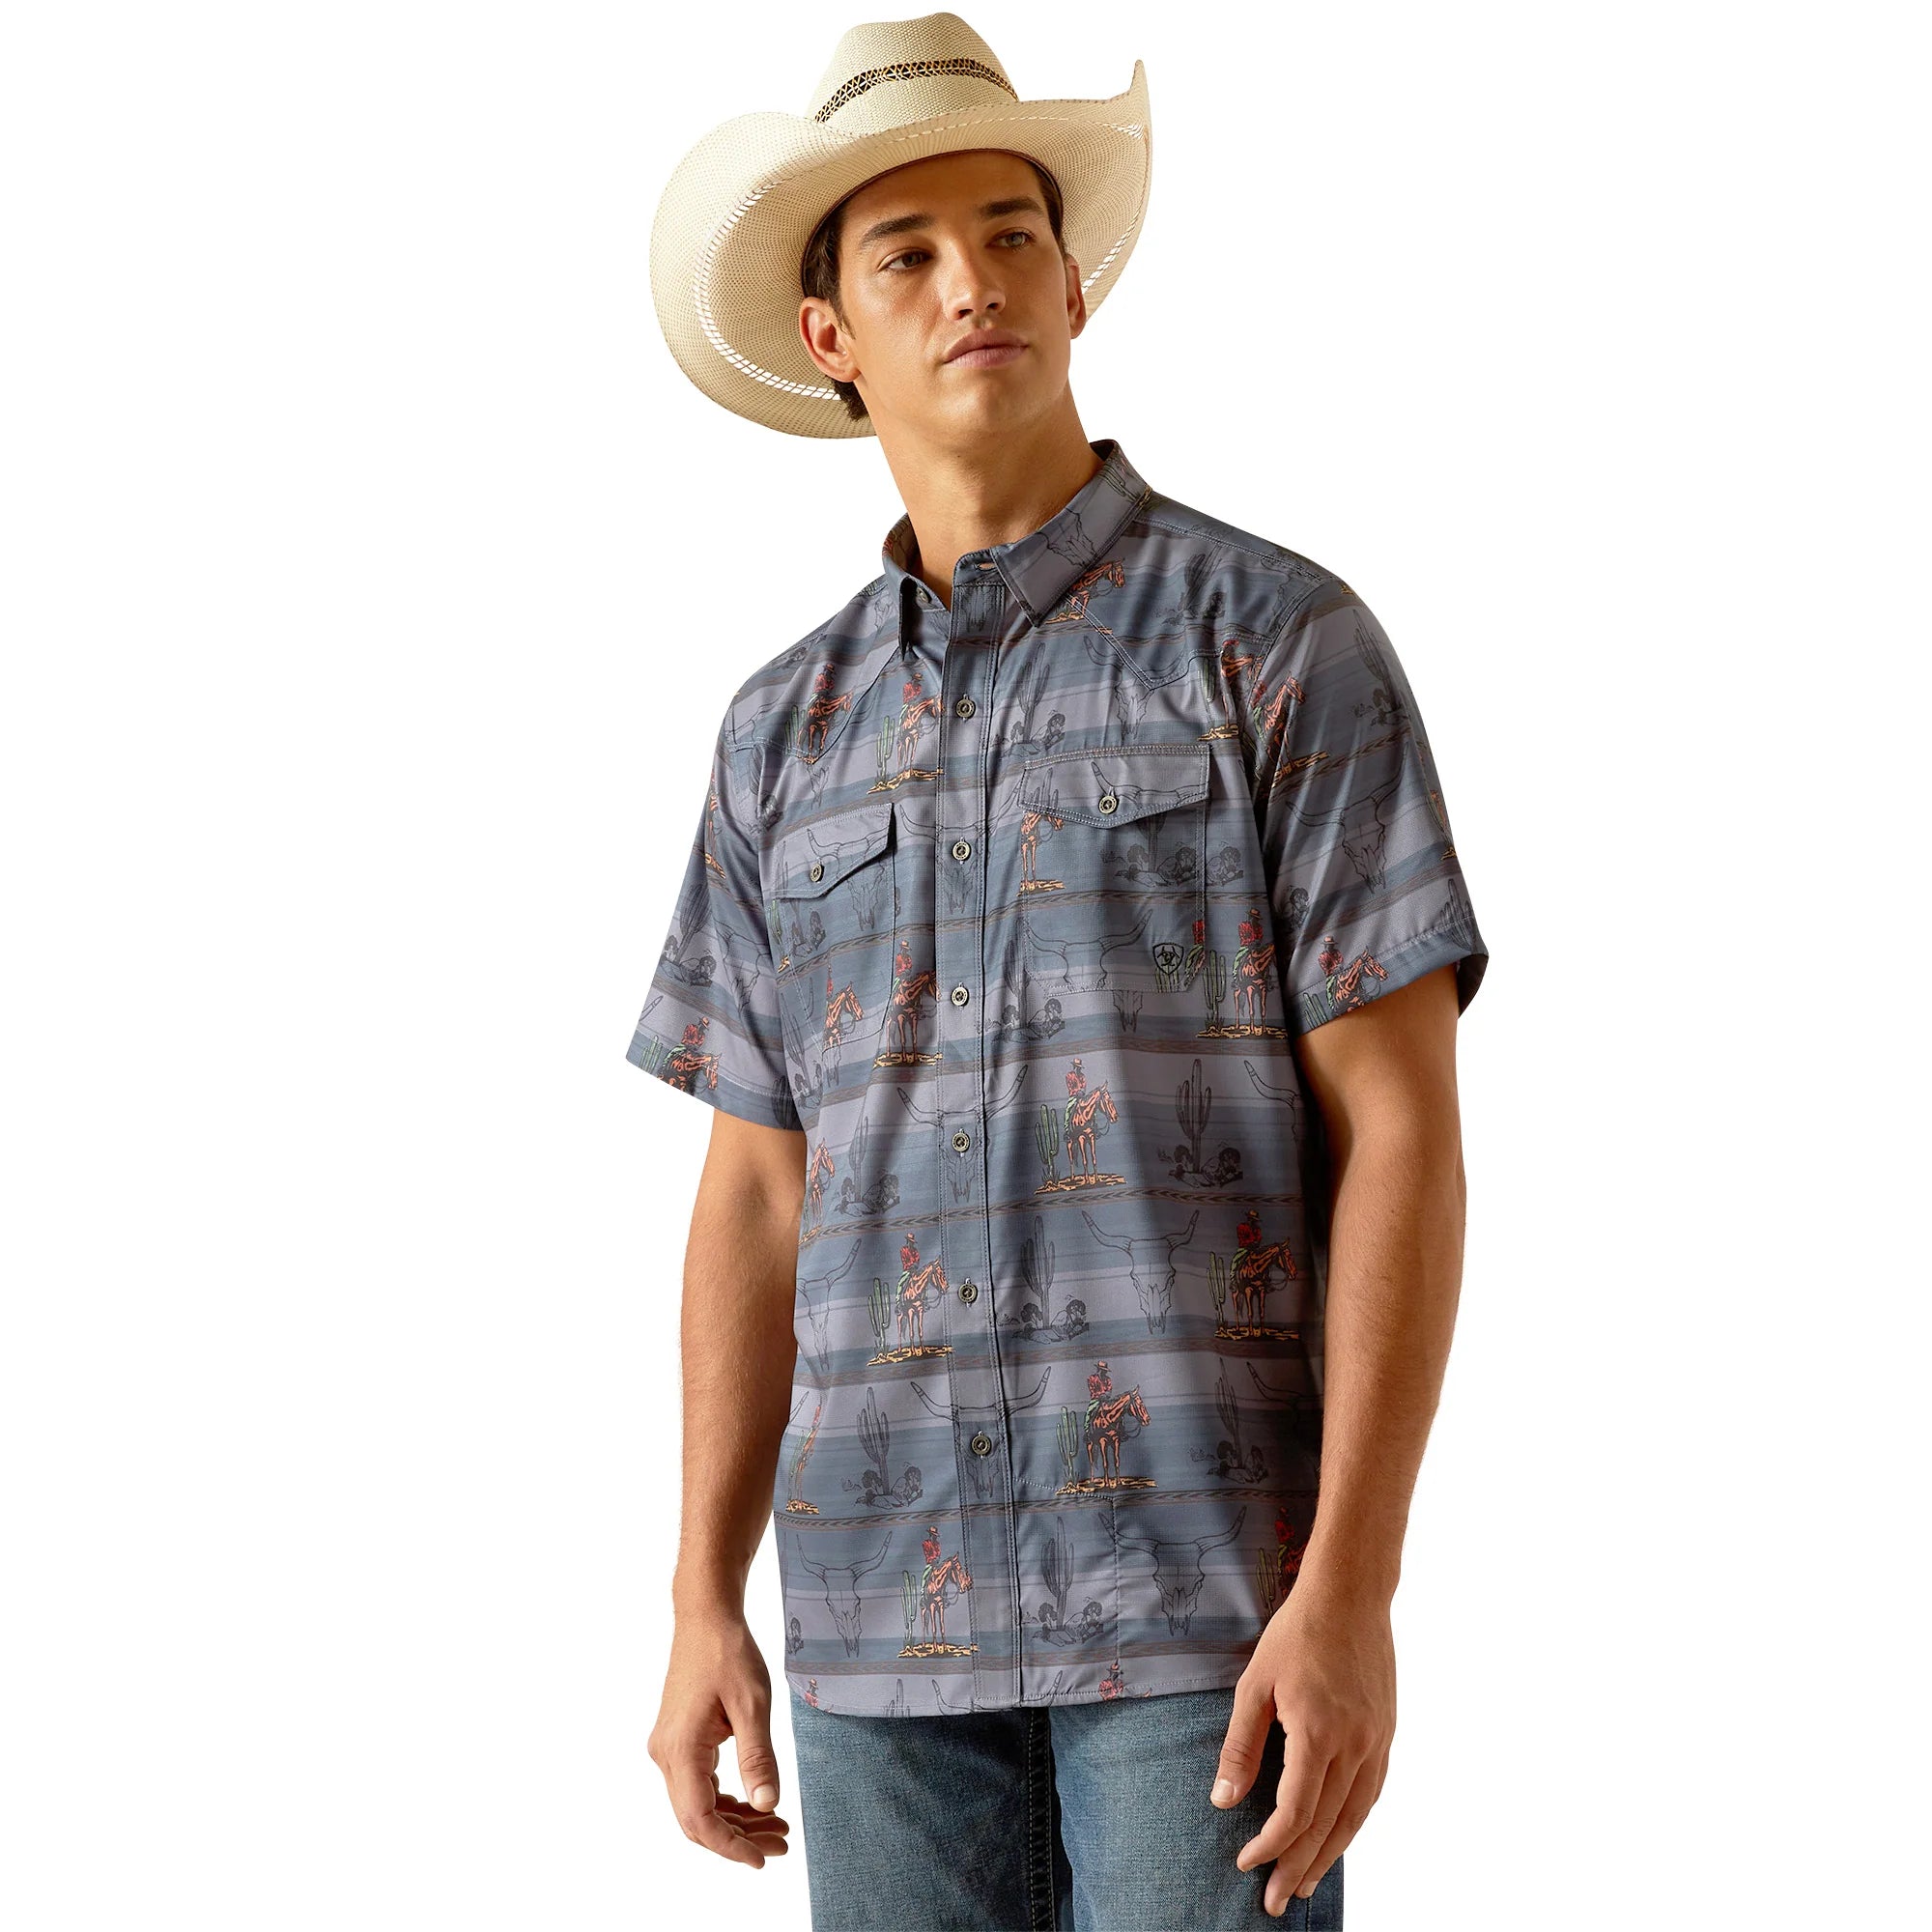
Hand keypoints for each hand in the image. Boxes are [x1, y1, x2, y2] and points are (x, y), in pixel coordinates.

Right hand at [647, 1609, 792, 1869]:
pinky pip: (698, 1783)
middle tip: (781, 1843)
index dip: (731, 1847)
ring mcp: (669, 1748)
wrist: (705, 1617)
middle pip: (697, 1818)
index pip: (700, 1820)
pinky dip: (724, 1798)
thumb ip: (758, 1758)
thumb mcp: (753, 1705)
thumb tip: (767, 1806)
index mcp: (682, 1750)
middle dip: (738, 1837)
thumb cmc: (729, 1652)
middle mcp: (667, 1755)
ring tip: (776, 1825)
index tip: (762, 1859)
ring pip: (697, 1803)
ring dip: (734, 1819)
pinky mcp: (678, 1740)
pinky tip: (754, 1801)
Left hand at [1209, 1582, 1394, 1914]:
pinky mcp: (1387, 1734)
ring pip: (1354, 1816)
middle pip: (1326, 1825)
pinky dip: (1353, 1823)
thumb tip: (1222, 1801)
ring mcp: (1376, 1741)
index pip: (1295, 1811)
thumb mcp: (1254, 1684)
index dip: (1270, 1844)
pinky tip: (1338, 1837)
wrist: (1350, 1596)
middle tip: (1277, 1903)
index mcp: (1317, 1733)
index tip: (1246, 1862)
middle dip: (1298, 1867)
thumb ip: (1240, 1746)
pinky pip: (1372, 1793)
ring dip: (1330, 1855)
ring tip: (1306, 1883)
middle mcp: (1354, 1745)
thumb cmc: (1296, 1634)